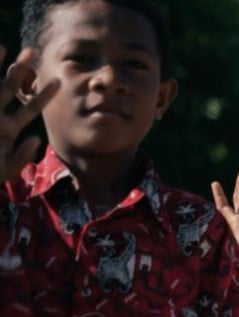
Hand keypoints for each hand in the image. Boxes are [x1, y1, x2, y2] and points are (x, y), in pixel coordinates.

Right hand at [0, 47, 58, 183]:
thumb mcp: (5, 170)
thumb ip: (21, 156)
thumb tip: (35, 139)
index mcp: (9, 129)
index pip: (29, 108)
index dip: (43, 95)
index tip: (58, 81)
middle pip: (11, 88)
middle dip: (22, 71)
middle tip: (34, 51)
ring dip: (5, 67)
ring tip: (15, 49)